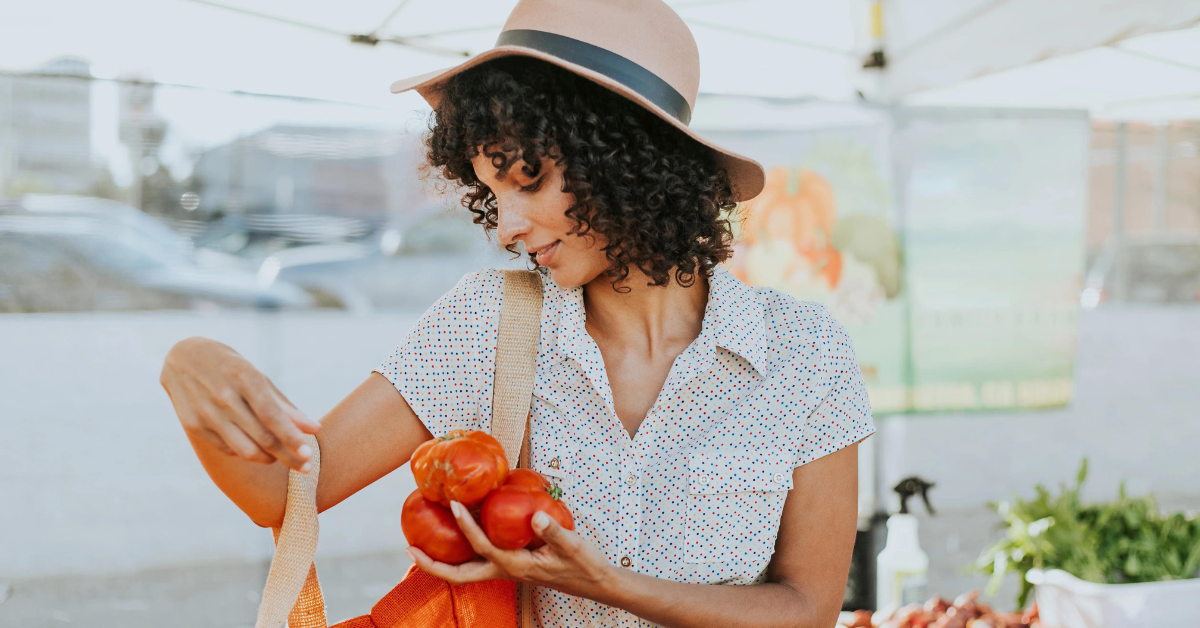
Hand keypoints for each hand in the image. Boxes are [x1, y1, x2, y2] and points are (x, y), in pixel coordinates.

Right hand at [160, 337, 320, 471]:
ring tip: (281, 457)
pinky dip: (246, 453)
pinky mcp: (193, 426)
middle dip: (288, 456)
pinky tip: (256, 449)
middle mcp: (224, 397)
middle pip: (263, 437)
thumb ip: (285, 406)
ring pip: (245, 450)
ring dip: (269, 459)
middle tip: (306, 467)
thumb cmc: (232, 368)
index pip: (272, 416)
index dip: (292, 438)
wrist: (183, 357)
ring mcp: (206, 413)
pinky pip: (228, 449)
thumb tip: (315, 429)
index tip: (309, 454)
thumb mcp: (259, 378)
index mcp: (245, 378)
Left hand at [406, 501, 614, 599]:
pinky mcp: (511, 564)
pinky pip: (478, 560)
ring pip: (465, 570)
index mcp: (515, 566)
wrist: (595, 582)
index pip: (482, 547)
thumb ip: (554, 532)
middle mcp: (505, 571)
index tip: (455, 505)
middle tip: (409, 547)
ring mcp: (506, 569)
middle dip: (431, 565)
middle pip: (459, 575)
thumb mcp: (573, 546)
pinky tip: (459, 532)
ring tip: (420, 541)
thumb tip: (537, 516)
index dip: (466, 526)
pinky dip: (462, 550)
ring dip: (441, 560)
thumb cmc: (584, 564)